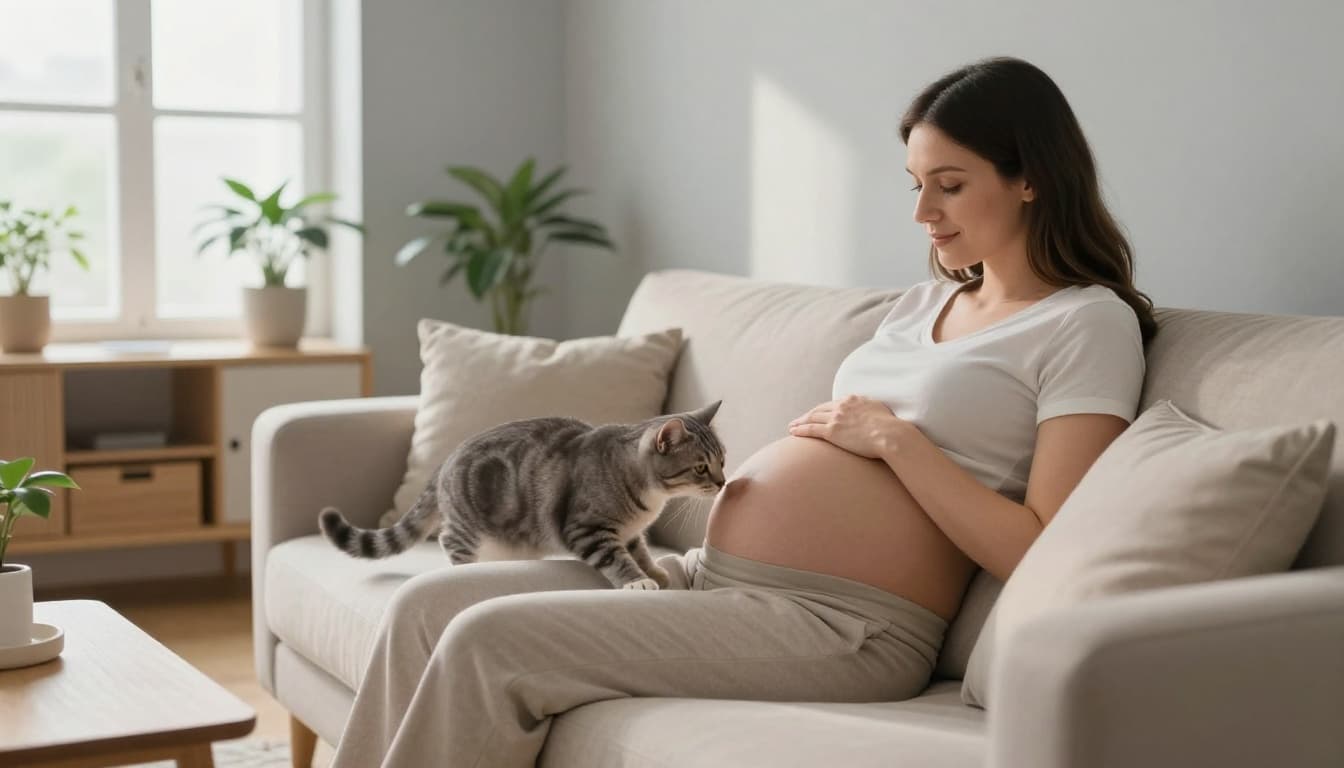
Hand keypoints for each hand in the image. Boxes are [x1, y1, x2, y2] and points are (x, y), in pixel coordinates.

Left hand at [787, 395, 901, 458]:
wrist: (890, 434)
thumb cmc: (890, 426)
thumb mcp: (879, 410)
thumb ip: (869, 408)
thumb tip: (870, 412)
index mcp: (853, 400)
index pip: (832, 404)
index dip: (822, 410)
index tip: (817, 414)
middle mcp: (842, 406)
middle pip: (819, 409)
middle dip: (808, 415)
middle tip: (799, 419)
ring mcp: (836, 418)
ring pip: (812, 418)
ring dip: (800, 422)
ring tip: (792, 426)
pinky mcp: (832, 432)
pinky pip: (811, 429)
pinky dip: (800, 429)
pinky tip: (793, 432)